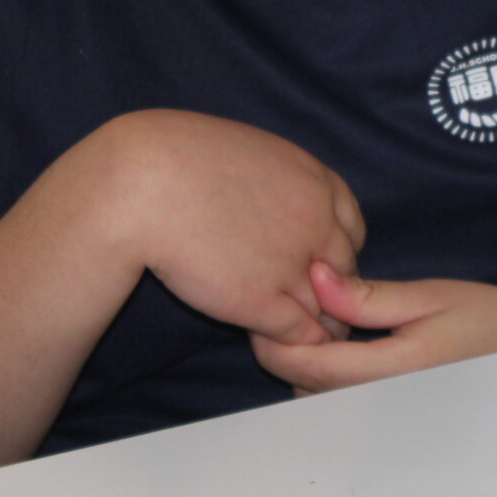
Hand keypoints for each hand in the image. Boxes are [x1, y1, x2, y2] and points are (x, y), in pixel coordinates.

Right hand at [98, 110, 366, 346]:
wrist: (144, 185)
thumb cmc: (179, 159)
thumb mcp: (249, 153)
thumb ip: (277, 180)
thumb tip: (270, 196)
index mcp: (317, 183)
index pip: (352, 230)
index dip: (335, 252)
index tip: (316, 264)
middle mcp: (318, 223)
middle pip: (346, 272)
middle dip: (335, 292)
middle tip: (316, 309)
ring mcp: (295, 265)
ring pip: (330, 309)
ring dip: (319, 325)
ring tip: (302, 335)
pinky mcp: (264, 302)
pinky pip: (301, 334)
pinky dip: (294, 343)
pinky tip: (275, 341)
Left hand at [250, 263, 496, 392]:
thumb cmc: (488, 319)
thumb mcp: (430, 296)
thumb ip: (368, 296)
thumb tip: (315, 278)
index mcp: (389, 371)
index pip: (305, 363)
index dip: (274, 335)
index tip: (269, 298)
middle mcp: (380, 403)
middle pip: (301, 383)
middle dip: (285, 345)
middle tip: (291, 299)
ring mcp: (383, 414)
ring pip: (314, 395)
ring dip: (304, 360)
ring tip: (318, 317)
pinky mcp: (386, 413)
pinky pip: (337, 399)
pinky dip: (324, 372)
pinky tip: (341, 341)